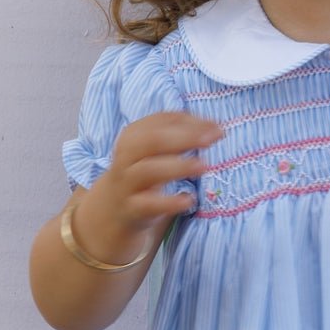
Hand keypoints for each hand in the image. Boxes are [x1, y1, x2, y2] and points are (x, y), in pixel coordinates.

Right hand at [75, 110, 221, 261]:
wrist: (113, 209)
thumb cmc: (143, 173)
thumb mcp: (153, 151)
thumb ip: (180, 136)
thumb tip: (214, 127)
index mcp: (133, 136)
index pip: (161, 121)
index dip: (190, 121)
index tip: (216, 127)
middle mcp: (126, 156)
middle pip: (152, 141)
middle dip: (184, 137)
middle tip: (213, 139)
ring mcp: (127, 183)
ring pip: (148, 170)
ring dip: (177, 166)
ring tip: (204, 166)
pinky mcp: (131, 209)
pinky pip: (148, 204)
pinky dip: (169, 202)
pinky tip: (189, 199)